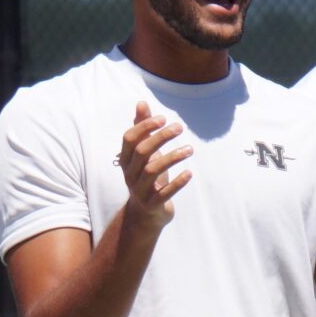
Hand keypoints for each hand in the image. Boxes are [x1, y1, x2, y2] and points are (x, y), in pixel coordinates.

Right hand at [118, 102, 191, 231]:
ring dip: (173, 157)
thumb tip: (141, 103)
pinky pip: (165, 192)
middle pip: (142, 151)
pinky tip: (189, 172)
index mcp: (125, 160)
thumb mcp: (144, 153)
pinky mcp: (152, 204)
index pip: (129, 138)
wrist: (146, 213)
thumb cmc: (146, 176)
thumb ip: (142, 129)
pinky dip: (178, 182)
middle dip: (161, 137)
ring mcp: (139, 190)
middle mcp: (129, 174)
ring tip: (190, 149)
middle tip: (180, 128)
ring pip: (153, 170)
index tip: (163, 118)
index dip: (145, 126)